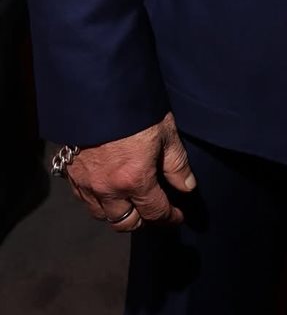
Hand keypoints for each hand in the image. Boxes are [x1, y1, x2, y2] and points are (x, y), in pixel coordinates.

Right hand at [64, 111, 195, 231]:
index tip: (177, 217)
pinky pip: (85, 200)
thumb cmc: (135, 109)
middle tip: (153, 210)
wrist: (96, 91)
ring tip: (131, 202)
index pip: (155, 213)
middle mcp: (108, 189)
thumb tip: (187, 187)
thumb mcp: (166, 132)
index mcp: (134, 180)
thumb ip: (177, 164)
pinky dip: (98, 202)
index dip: (169, 218)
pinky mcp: (71, 174)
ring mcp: (86, 184)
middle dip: (143, 220)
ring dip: (118, 213)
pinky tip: (107, 190)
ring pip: (102, 216)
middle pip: (126, 223)